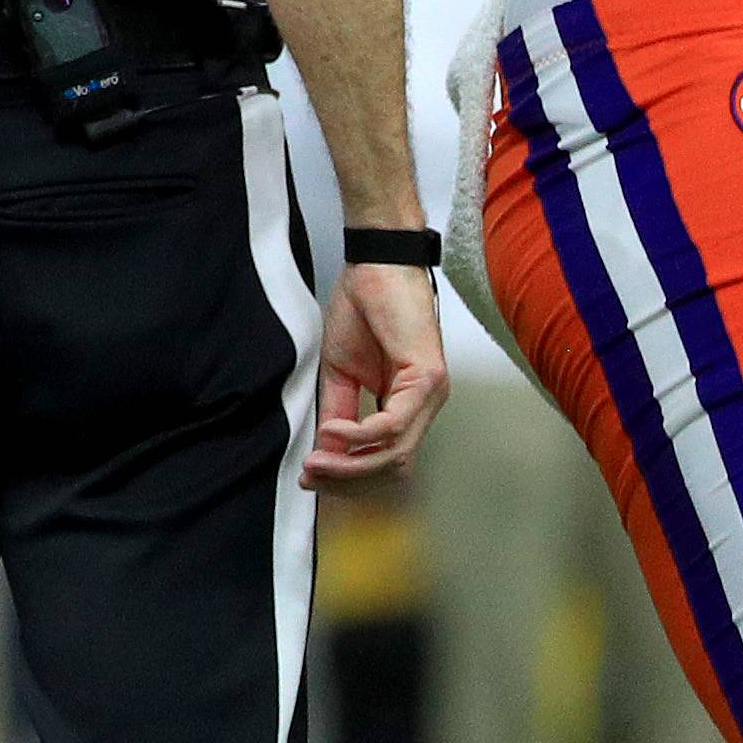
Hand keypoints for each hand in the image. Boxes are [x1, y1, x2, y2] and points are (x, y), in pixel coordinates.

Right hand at [306, 260, 446, 486]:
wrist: (376, 264)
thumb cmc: (363, 307)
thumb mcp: (340, 371)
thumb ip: (338, 411)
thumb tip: (326, 450)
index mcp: (406, 405)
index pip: (385, 460)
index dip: (348, 476)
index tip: (310, 477)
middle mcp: (424, 406)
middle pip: (393, 467)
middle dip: (348, 479)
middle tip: (311, 475)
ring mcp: (431, 394)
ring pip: (397, 454)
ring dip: (353, 464)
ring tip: (317, 459)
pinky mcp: (428, 378)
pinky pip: (396, 423)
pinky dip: (363, 435)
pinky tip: (335, 431)